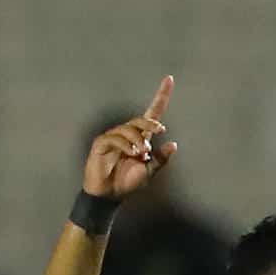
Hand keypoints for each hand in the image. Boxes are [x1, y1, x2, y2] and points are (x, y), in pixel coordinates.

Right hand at [82, 76, 176, 199]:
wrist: (110, 195)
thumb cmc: (128, 182)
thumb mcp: (149, 171)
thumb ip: (160, 159)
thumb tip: (174, 144)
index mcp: (141, 138)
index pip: (152, 114)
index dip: (161, 97)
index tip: (170, 79)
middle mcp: (127, 134)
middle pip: (141, 120)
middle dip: (151, 125)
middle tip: (158, 135)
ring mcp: (113, 137)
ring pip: (128, 128)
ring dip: (138, 140)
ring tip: (141, 155)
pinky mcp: (101, 143)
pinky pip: (114, 138)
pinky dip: (125, 145)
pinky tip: (131, 154)